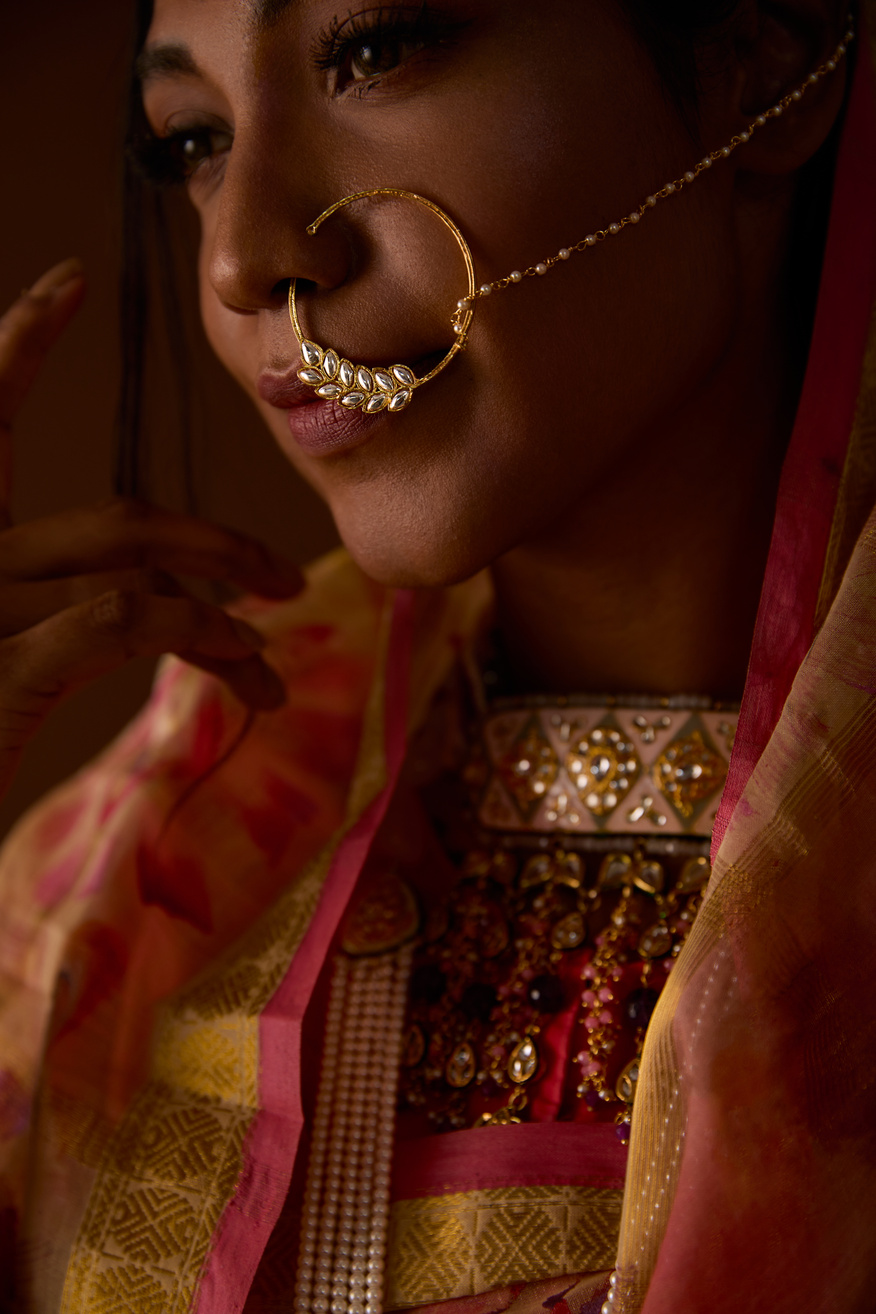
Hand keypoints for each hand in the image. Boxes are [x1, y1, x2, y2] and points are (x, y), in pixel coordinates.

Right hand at [0, 258, 302, 795]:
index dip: (21, 341)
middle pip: (120, 520)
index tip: (70, 281)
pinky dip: (198, 634)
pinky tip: (243, 659)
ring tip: (273, 655)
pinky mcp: (1, 662)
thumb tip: (177, 608)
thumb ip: (63, 612)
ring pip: (138, 570)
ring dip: (226, 611)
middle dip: (216, 544)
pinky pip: (127, 619)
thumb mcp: (4, 659)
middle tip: (285, 577)